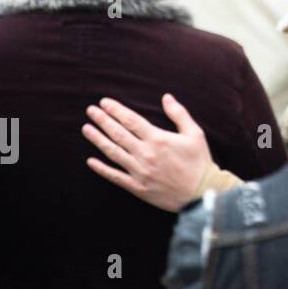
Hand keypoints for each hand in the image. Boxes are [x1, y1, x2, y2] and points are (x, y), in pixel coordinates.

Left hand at [82, 94, 211, 211]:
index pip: (131, 120)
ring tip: (86, 129)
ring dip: (98, 140)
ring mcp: (139, 171)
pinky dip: (101, 169)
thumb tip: (166, 97)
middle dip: (103, 120)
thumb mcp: (195, 133)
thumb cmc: (199, 161)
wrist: (201, 192)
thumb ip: (179, 114)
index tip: (104, 102)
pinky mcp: (137, 187)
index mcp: (158, 139)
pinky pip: (115, 176)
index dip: (116, 110)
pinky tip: (90, 161)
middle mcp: (145, 153)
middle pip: (118, 134)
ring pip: (113, 152)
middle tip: (90, 110)